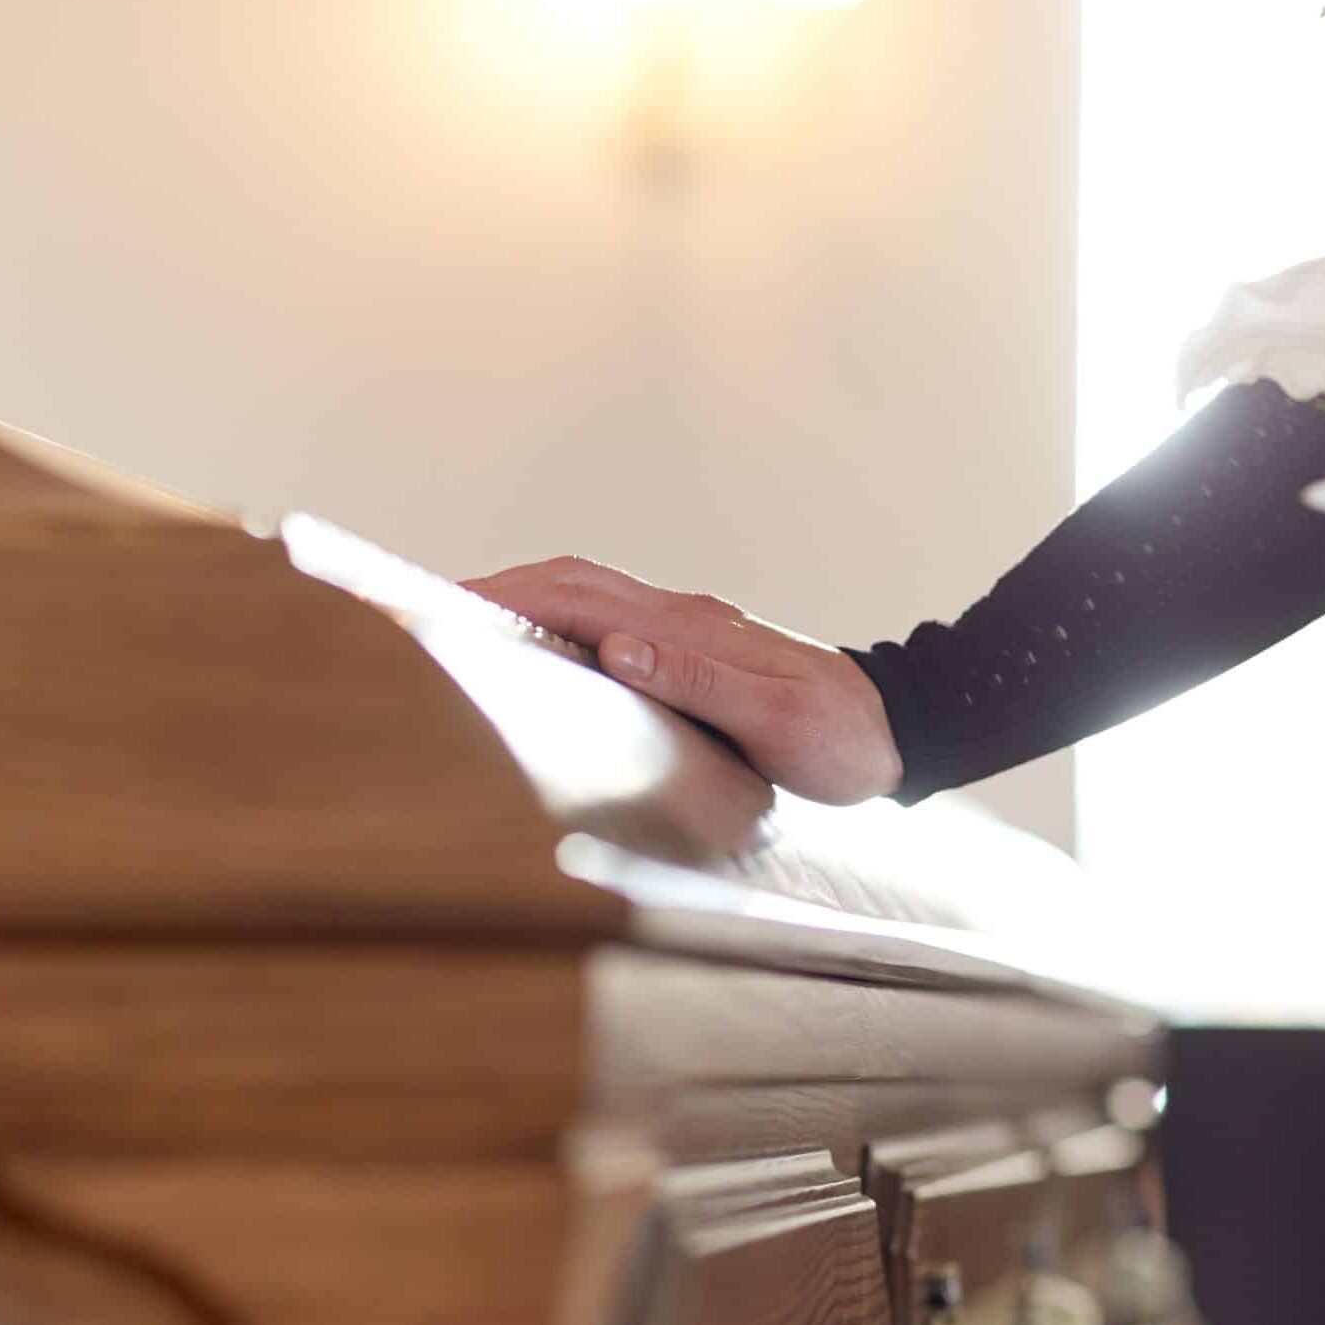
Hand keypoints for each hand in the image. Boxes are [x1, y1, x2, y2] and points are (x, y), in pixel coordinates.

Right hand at [463, 556, 903, 805]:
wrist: (901, 734)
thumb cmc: (843, 739)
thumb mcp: (778, 722)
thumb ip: (700, 683)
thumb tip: (617, 648)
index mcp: (691, 628)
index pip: (578, 595)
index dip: (506, 595)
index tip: (441, 603)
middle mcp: (683, 620)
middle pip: (571, 585)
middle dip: (497, 593)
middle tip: (423, 613)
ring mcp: (690, 634)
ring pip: (589, 601)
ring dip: (525, 607)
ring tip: (462, 632)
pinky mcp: (697, 657)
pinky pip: (612, 629)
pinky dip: (561, 632)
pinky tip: (538, 659)